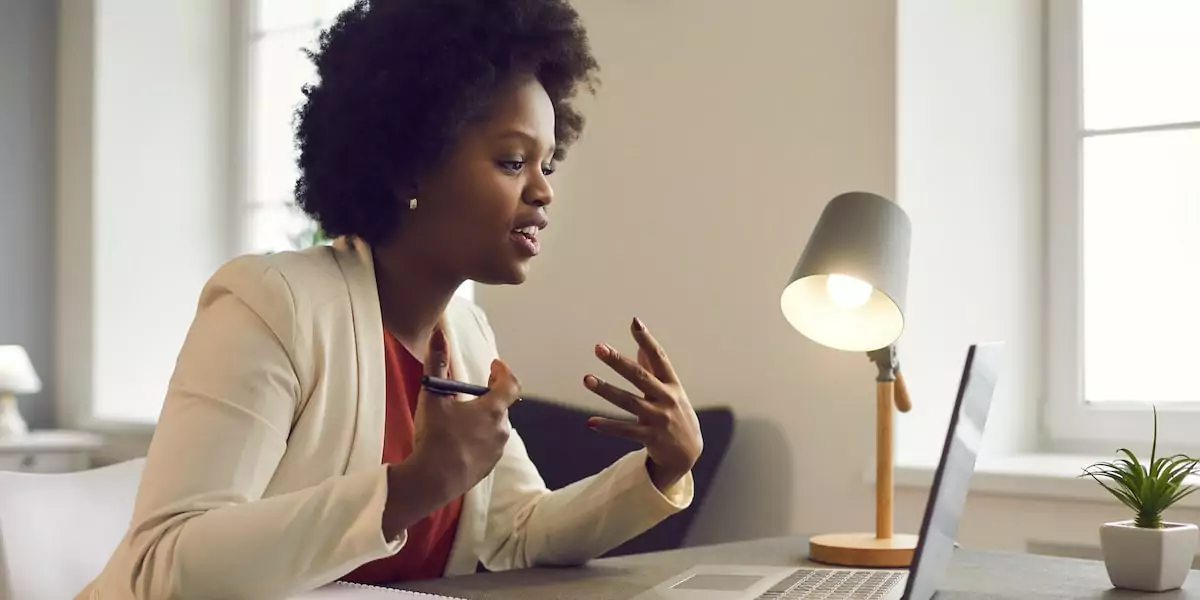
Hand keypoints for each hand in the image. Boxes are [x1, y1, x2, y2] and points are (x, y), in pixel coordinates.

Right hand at [408, 328, 520, 503]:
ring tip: (461, 418)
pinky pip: (487, 446)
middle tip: (470, 392)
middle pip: (500, 406)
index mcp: (493, 409)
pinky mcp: (488, 467)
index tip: (494, 365)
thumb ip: (437, 363)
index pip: (510, 384)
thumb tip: (439, 333)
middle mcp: (501, 429)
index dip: (503, 372)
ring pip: (494, 427)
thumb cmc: (436, 436)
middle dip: (488, 396)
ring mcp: (496, 450)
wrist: (432, 480)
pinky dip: (478, 438)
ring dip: (482, 419)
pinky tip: (459, 441)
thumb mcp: (433, 396)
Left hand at [583, 318, 702, 491]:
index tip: (634, 322)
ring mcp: (659, 419)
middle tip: (599, 348)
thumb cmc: (676, 414)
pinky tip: (590, 422)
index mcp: (672, 384)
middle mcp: (667, 399)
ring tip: (587, 379)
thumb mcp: (671, 391)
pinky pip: (625, 430)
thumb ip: (655, 369)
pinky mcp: (650, 437)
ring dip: (606, 390)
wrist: (688, 453)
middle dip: (618, 361)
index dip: (647, 340)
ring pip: (628, 402)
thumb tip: (640, 345)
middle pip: (640, 376)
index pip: (659, 357)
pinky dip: (607, 426)